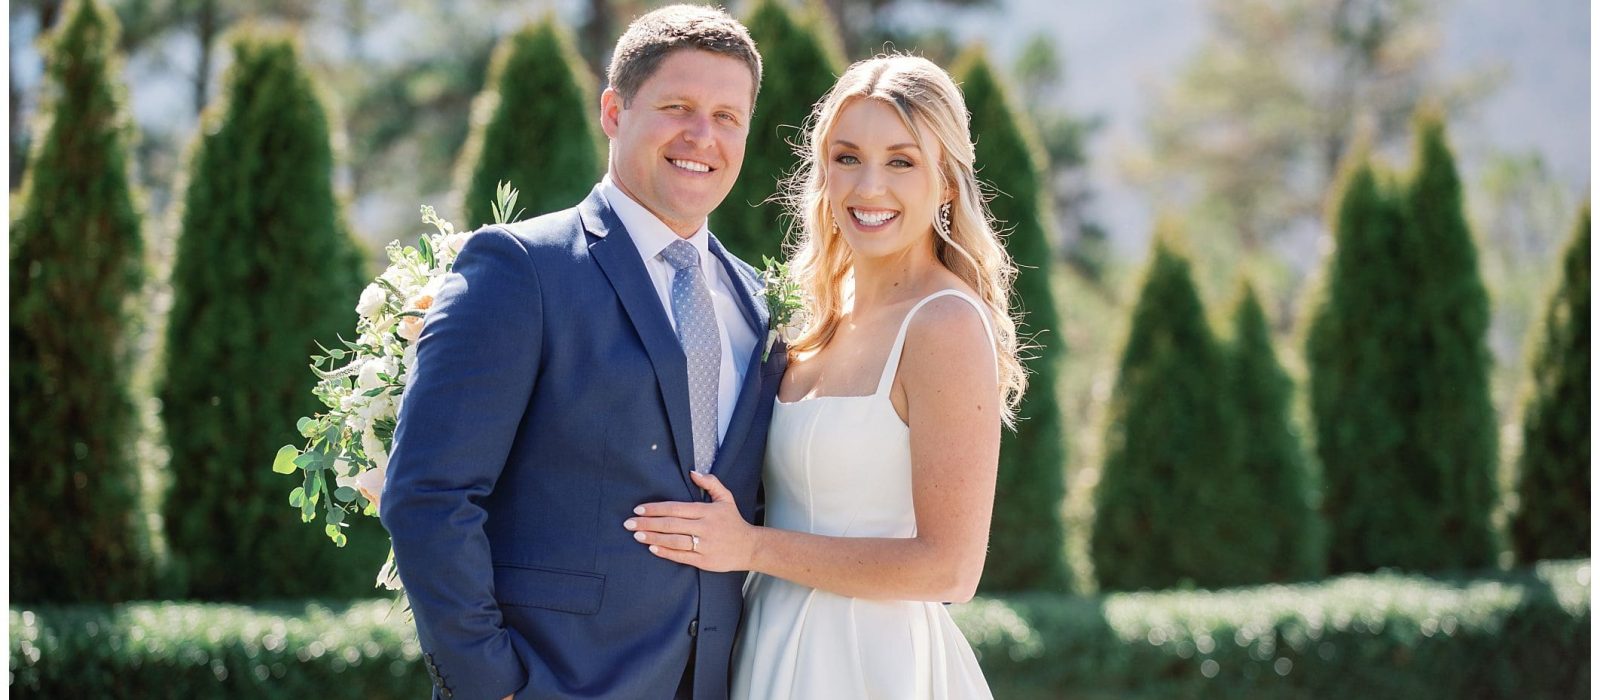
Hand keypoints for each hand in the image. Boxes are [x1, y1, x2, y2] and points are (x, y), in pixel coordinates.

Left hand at [626, 471, 756, 572]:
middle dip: (648, 523)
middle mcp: (705, 528)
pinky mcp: (704, 561)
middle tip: (629, 523)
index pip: (676, 508)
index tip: (639, 509)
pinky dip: (665, 552)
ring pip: (674, 541)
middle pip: (671, 524)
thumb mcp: (726, 498)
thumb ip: (710, 483)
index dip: (656, 508)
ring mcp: (704, 545)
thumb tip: (692, 472)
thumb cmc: (733, 521)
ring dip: (653, 537)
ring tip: (637, 535)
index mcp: (707, 511)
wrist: (750, 547)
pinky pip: (681, 556)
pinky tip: (652, 548)